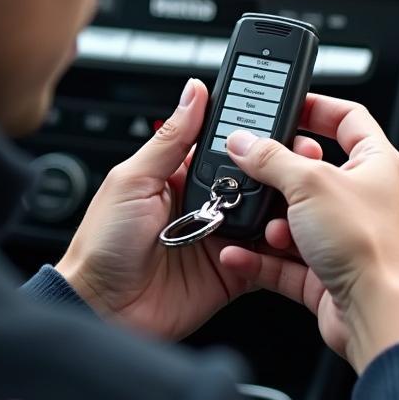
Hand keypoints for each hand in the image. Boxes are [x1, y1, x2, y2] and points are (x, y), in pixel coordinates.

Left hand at [57, 78, 322, 339]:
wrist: (102, 306)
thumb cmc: (103, 242)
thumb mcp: (133, 180)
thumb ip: (170, 139)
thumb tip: (193, 92)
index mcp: (177, 175)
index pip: (223, 147)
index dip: (250, 137)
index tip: (280, 120)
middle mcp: (202, 204)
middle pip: (253, 181)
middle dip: (275, 174)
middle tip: (296, 165)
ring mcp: (219, 239)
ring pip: (267, 217)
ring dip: (280, 212)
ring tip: (291, 206)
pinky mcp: (232, 273)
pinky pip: (267, 259)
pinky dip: (278, 251)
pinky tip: (281, 241)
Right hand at [217, 95, 398, 373]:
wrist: (381, 317)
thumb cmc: (372, 248)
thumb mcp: (309, 183)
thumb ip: (269, 157)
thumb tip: (243, 141)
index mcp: (377, 166)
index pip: (348, 120)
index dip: (314, 108)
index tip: (282, 106)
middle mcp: (364, 200)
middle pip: (309, 172)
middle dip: (275, 177)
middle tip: (253, 170)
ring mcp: (345, 239)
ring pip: (291, 217)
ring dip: (266, 222)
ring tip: (263, 226)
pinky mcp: (325, 274)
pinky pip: (280, 259)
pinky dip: (257, 257)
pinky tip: (239, 253)